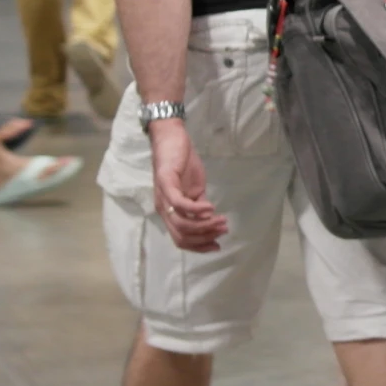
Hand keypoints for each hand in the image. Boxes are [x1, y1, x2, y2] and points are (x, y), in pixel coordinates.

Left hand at [148, 121, 227, 252]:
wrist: (172, 139)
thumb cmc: (183, 163)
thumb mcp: (195, 189)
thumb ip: (199, 206)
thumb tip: (210, 221)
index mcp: (169, 212)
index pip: (181, 239)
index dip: (199, 246)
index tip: (217, 245)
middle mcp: (162, 209)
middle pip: (181, 236)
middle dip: (205, 238)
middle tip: (223, 230)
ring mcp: (163, 197)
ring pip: (181, 224)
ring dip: (204, 226)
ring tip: (221, 220)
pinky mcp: (166, 183)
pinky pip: (180, 205)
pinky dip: (196, 210)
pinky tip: (211, 208)